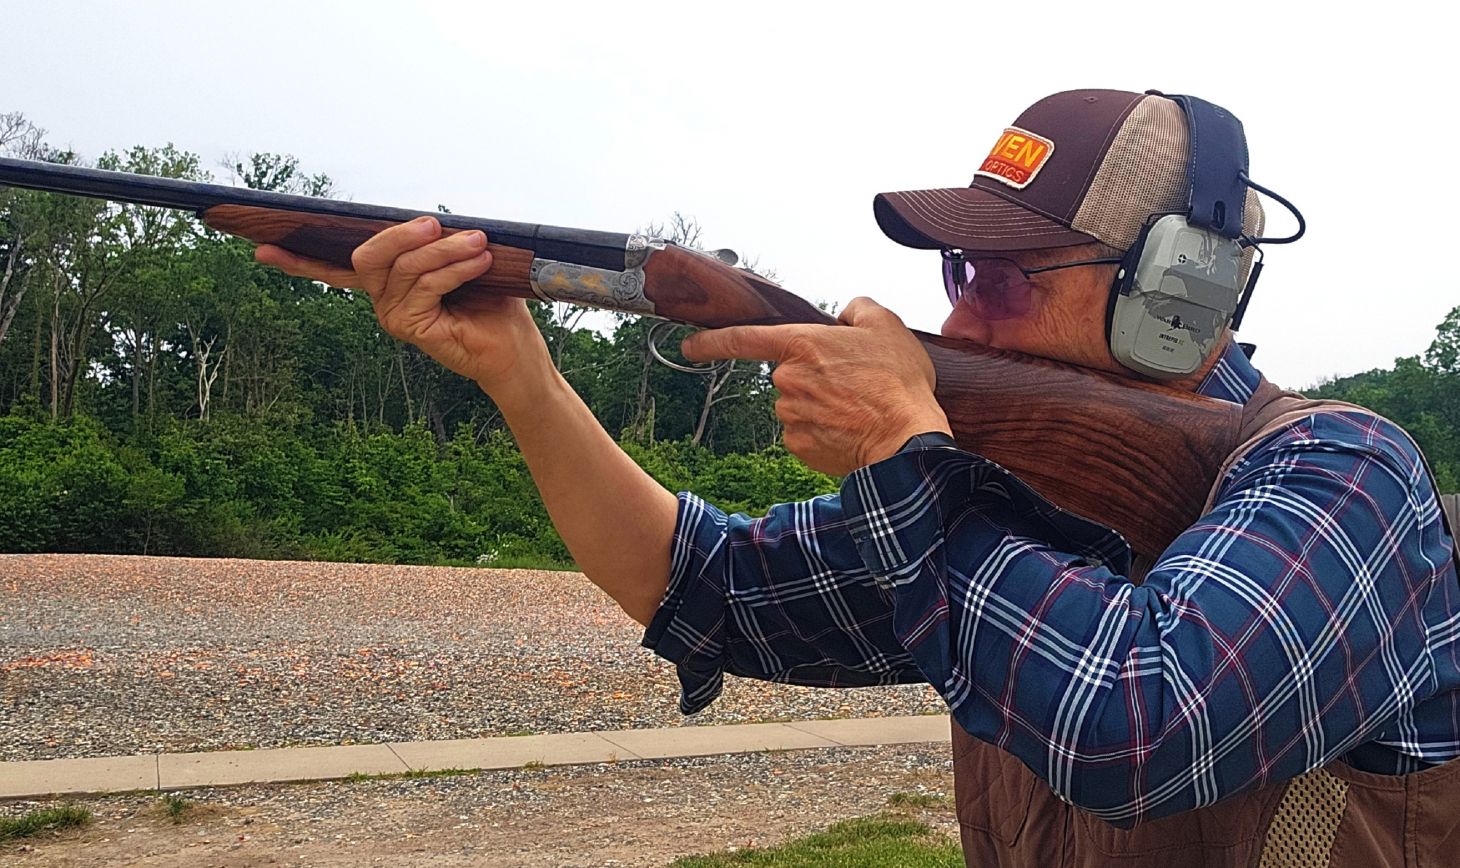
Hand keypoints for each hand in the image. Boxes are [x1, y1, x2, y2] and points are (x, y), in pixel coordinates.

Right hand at [254, 216, 547, 393]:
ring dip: (444, 249)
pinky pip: (422, 286)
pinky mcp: (409, 328)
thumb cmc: (491, 303)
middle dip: (400, 234)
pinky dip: (452, 268)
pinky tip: (477, 261)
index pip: (336, 267)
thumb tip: (431, 217)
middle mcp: (384, 299)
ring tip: (478, 242)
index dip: (299, 258)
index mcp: (390, 282)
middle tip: (435, 223)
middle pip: (366, 255)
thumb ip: (437, 242)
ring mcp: (392, 315)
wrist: (513, 349)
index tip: (262, 245)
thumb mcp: (464, 260)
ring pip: (402, 267)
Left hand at [682, 297, 950, 474]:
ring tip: (857, 407)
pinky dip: (823, 430)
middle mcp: (788, 380)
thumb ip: (857, 308)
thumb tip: (843, 316)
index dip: (709, 342)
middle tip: (852, 383)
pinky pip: (803, 433)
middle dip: (813, 377)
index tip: (688, 346)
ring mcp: (790, 416)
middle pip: (788, 374)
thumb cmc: (898, 382)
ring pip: (796, 405)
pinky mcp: (799, 446)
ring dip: (819, 405)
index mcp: (801, 344)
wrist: (907, 440)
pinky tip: (849, 429)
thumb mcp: (886, 325)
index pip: (741, 339)